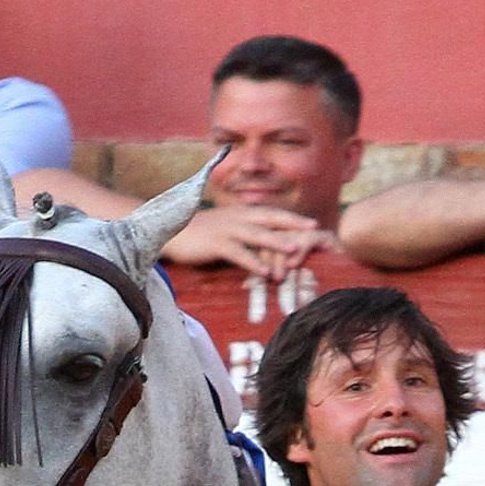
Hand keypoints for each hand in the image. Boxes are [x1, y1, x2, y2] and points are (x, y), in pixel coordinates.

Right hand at [166, 204, 338, 276]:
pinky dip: (253, 262)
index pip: (271, 213)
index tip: (312, 223)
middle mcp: (238, 217)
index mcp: (241, 213)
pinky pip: (239, 253)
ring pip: (257, 235)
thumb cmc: (199, 234)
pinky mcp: (217, 243)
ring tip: (295, 251)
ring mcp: (227, 229)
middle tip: (314, 230)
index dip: (292, 218)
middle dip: (293, 223)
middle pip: (270, 218)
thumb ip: (243, 234)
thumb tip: (261, 247)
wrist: (170, 230)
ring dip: (277, 243)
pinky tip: (265, 272)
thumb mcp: (225, 229)